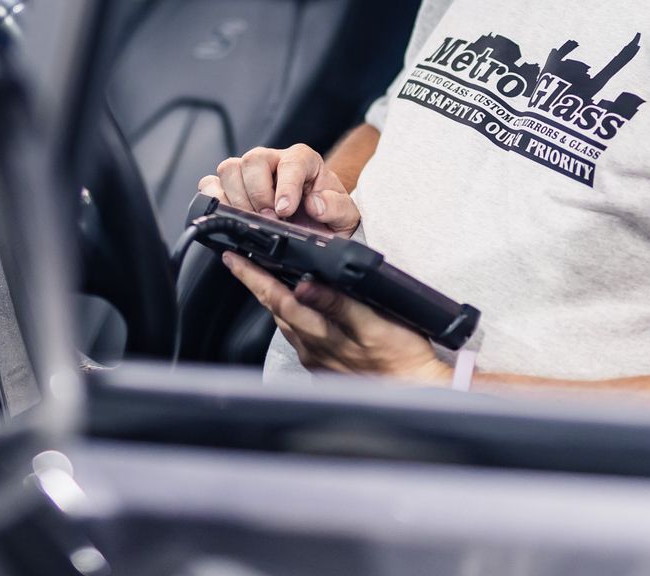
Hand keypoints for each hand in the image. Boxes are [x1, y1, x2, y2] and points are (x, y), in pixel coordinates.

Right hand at [199, 143, 360, 236]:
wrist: (317, 227)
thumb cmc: (328, 215)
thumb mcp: (345, 214)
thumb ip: (336, 207)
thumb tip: (315, 204)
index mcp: (303, 160)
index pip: (290, 162)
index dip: (286, 186)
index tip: (285, 210)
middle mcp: (273, 161)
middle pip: (252, 160)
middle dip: (258, 194)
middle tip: (270, 219)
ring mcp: (249, 173)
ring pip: (229, 169)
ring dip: (237, 199)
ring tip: (254, 220)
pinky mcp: (230, 188)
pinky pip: (210, 184)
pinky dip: (215, 200)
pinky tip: (231, 216)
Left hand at [221, 252, 449, 383]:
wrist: (417, 390)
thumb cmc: (402, 355)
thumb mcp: (374, 322)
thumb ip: (337, 304)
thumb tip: (303, 286)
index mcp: (321, 333)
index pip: (276, 298)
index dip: (252, 277)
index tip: (232, 260)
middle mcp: (313, 349)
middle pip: (275, 310)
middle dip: (256, 285)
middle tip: (240, 263)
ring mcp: (318, 360)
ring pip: (286, 325)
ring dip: (273, 301)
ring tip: (263, 280)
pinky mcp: (327, 368)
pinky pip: (300, 338)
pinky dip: (292, 318)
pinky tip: (297, 312)